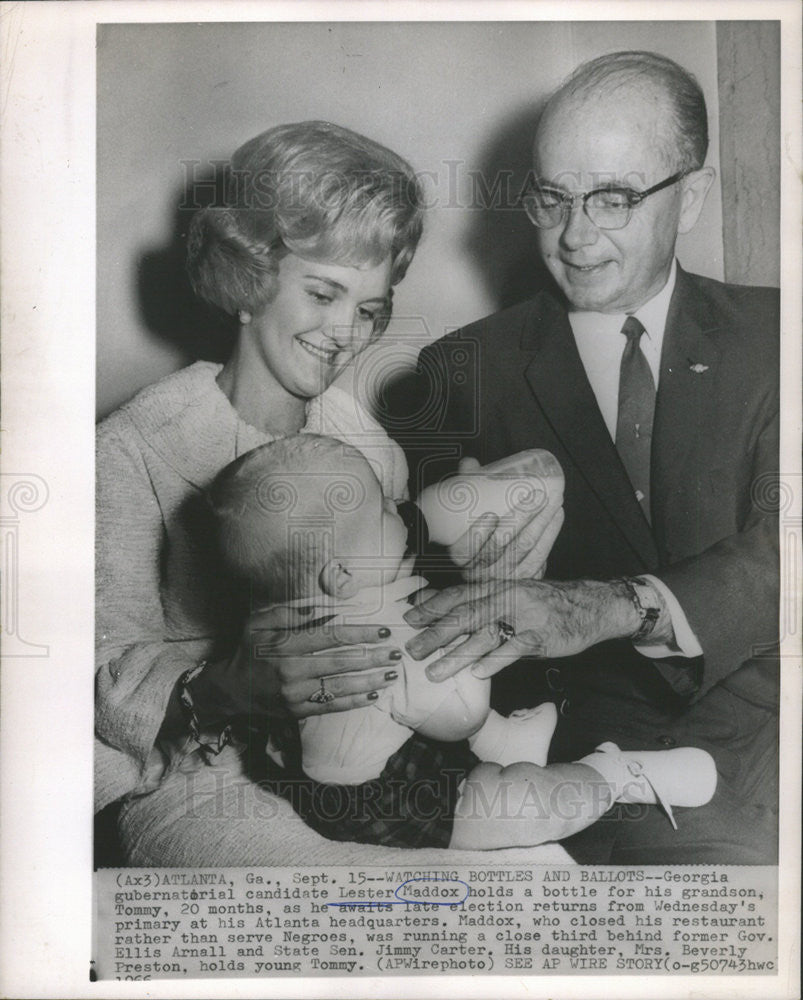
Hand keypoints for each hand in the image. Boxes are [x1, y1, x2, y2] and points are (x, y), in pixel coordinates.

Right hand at [193, 604, 402, 721]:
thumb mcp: (259, 623)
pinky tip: (372, 695)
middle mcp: (291, 670)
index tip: (381, 631)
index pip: (329, 637)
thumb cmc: (248, 650)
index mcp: (284, 644)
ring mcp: (294, 693)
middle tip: (395, 652)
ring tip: (390, 674)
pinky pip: (331, 706)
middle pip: (340, 661)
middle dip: (371, 656)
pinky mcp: (297, 711)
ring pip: (339, 686)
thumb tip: (320, 608)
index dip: (358, 633)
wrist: (230, 689)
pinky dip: (354, 701)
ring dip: (369, 680)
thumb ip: (289, 613)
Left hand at [404, 579, 644, 680]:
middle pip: (466, 615)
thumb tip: (452, 618)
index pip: (460, 594)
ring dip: (457, 654)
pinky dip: (495, 661)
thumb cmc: (548, 604)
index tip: (410, 618)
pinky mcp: (542, 637)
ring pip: (486, 635)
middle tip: (413, 650)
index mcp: (500, 587)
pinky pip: (515, 649)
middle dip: (436, 633)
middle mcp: (509, 598)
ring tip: (435, 671)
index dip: (433, 606)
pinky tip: (477, 673)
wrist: (592, 604)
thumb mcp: (515, 596)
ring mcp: (526, 618)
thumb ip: (487, 605)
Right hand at [446, 456, 564, 582]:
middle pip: (501, 545)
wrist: (488, 565)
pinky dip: (550, 534)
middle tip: (537, 495)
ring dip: (542, 522)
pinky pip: (540, 556)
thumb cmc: (473, 532)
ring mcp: (504, 577)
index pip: (465, 550)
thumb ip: (464, 488)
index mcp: (461, 557)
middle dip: (522, 518)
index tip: (490, 515)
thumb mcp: (461, 516)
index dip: (478, 535)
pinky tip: (557, 515)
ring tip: (553, 500)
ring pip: (525, 548)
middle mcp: (481, 571)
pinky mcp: (523, 577)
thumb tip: (470, 463)